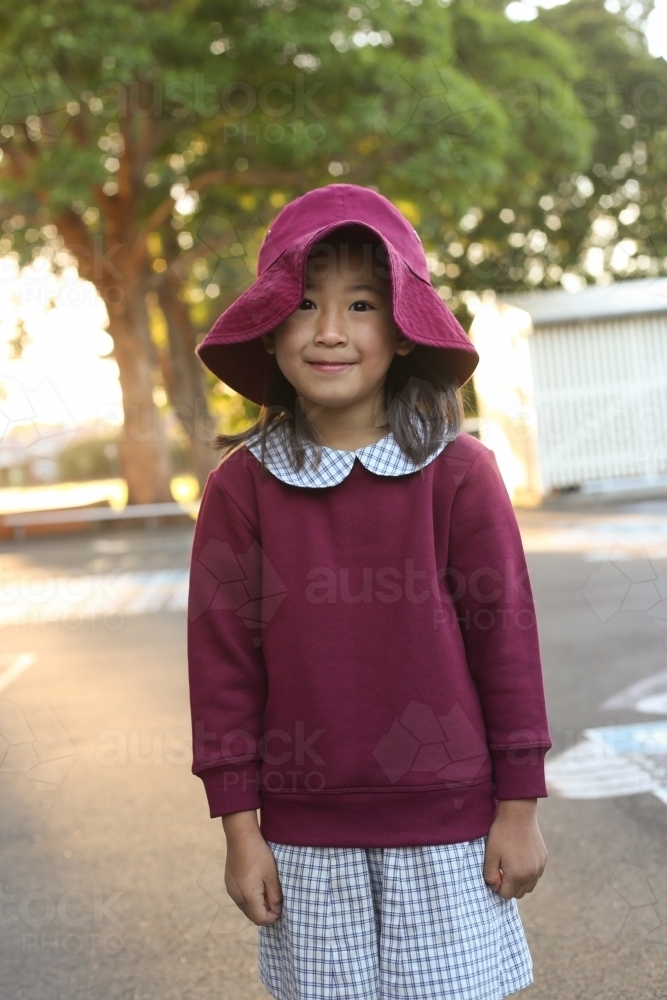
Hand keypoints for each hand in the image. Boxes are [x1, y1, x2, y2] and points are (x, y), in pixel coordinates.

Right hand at [222, 810, 282, 925]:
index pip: (260, 919)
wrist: (241, 837)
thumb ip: (275, 896)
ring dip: (257, 906)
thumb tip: (276, 911)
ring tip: (268, 891)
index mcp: (248, 896)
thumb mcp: (272, 875)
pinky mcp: (229, 884)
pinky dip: (250, 899)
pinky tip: (257, 885)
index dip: (272, 917)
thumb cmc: (259, 855)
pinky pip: (240, 899)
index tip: (281, 907)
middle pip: (252, 916)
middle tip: (276, 899)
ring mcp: (231, 891)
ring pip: (246, 908)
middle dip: (265, 913)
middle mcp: (237, 897)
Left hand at [483, 799, 546, 899]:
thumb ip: (490, 876)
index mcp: (517, 874)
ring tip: (510, 865)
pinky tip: (520, 859)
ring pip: (529, 886)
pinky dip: (528, 873)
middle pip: (519, 893)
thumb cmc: (502, 834)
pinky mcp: (543, 859)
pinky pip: (536, 875)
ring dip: (520, 882)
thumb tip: (495, 887)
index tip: (495, 873)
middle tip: (502, 869)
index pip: (507, 895)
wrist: (518, 814)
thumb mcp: (490, 854)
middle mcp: (531, 874)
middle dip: (509, 886)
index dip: (498, 886)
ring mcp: (539, 867)